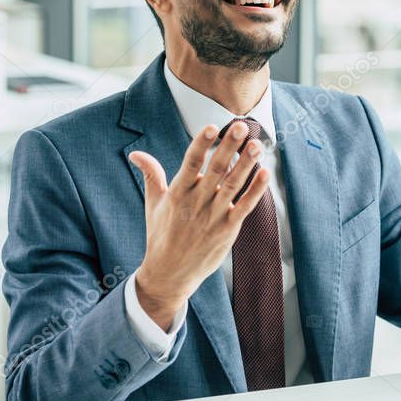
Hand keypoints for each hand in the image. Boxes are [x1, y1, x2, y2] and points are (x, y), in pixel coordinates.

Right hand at [128, 121, 268, 328]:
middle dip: (229, 147)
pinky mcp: (227, 231)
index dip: (201, 145)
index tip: (211, 127)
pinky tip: (265, 173)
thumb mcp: (153, 204)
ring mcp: (213, 217)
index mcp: (177, 194)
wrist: (169, 274)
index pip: (190, 164)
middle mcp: (196, 204)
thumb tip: (135, 154)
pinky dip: (255, 190)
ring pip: (233, 186)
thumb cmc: (161, 235)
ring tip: (256, 143)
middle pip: (216, 170)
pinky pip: (245, 207)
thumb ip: (151, 174)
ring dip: (247, 163)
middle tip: (239, 126)